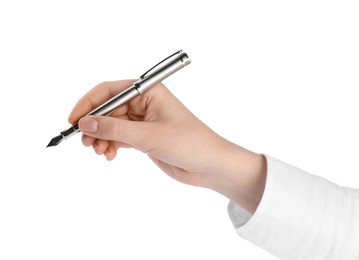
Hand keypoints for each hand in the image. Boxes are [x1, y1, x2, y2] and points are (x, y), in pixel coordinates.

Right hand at [68, 80, 265, 212]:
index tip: (74, 119)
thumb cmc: (189, 143)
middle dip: (95, 125)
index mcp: (149, 92)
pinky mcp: (144, 138)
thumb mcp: (149, 136)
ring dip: (101, 138)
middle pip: (108, 108)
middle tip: (85, 142)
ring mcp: (144, 122)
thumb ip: (115, 130)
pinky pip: (119, 138)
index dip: (89, 103)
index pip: (110, 90)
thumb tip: (85, 124)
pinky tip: (109, 155)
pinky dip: (111, 145)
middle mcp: (145, 104)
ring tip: (99, 152)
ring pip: (112, 125)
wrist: (210, 165)